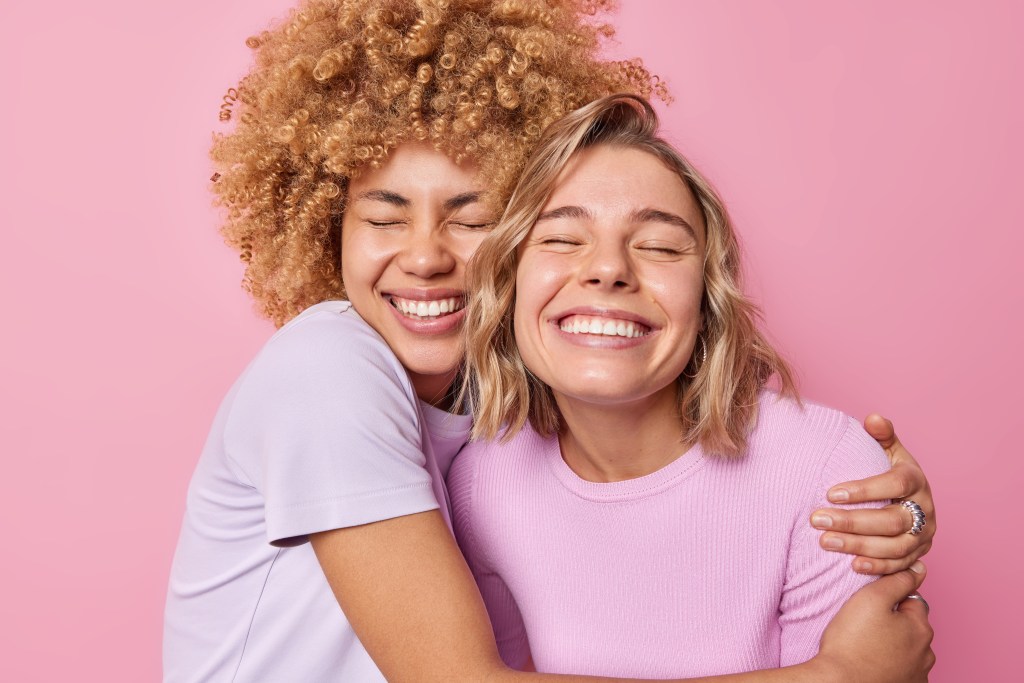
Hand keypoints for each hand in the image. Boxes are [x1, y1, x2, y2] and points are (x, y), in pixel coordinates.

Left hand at [811, 414, 935, 573]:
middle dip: (853, 521)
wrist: (909, 502)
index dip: (864, 490)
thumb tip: (873, 418)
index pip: (895, 485)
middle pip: (892, 520)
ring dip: (858, 546)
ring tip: (825, 542)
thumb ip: (881, 435)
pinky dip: (877, 567)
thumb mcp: (888, 451)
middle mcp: (925, 510)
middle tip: (817, 520)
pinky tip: (851, 565)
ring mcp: (924, 536)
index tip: (831, 493)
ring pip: (894, 546)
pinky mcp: (917, 555)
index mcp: (916, 480)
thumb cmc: (890, 471)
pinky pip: (899, 566)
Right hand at [811, 563, 934, 682]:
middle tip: (865, 624)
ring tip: (866, 645)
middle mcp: (926, 653)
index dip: (890, 598)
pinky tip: (872, 663)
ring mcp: (918, 674)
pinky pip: (902, 670)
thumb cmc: (851, 641)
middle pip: (912, 627)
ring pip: (908, 650)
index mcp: (920, 627)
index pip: (913, 600)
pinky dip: (891, 665)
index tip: (870, 605)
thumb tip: (917, 569)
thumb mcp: (871, 598)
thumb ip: (896, 581)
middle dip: (895, 623)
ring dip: (894, 645)